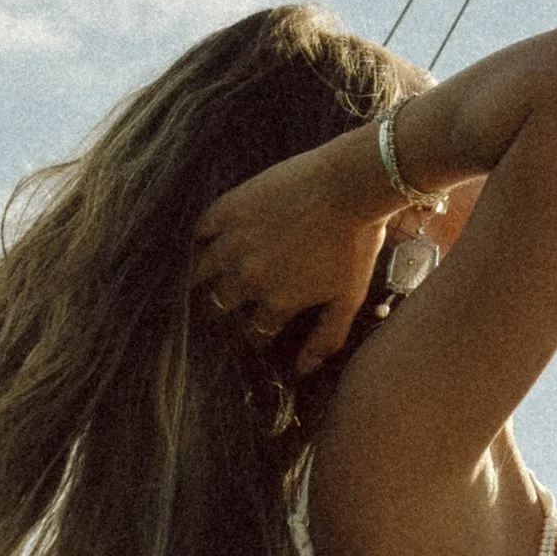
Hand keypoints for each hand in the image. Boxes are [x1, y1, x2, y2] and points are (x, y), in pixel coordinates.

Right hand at [192, 141, 388, 375]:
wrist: (349, 184)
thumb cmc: (356, 242)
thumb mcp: (349, 297)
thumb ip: (326, 338)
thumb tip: (304, 371)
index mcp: (277, 301)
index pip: (255, 330)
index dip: (255, 330)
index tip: (255, 325)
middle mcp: (248, 278)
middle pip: (220, 303)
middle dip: (221, 308)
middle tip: (221, 305)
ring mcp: (234, 243)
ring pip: (201, 271)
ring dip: (202, 279)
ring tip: (200, 280)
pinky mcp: (228, 210)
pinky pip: (200, 231)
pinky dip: (200, 238)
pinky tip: (204, 241)